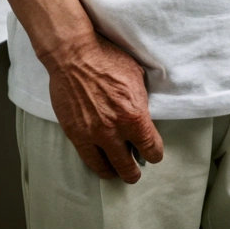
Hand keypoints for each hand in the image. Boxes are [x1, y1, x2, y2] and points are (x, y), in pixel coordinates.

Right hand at [43, 32, 163, 182]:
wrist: (74, 56)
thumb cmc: (107, 60)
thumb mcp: (136, 76)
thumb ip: (141, 101)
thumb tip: (145, 115)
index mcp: (134, 115)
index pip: (151, 147)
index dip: (155, 153)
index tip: (154, 153)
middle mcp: (114, 130)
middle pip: (129, 166)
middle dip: (135, 171)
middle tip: (136, 170)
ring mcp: (93, 135)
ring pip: (107, 168)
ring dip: (116, 172)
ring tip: (119, 171)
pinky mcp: (75, 134)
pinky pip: (88, 160)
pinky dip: (97, 165)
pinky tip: (102, 163)